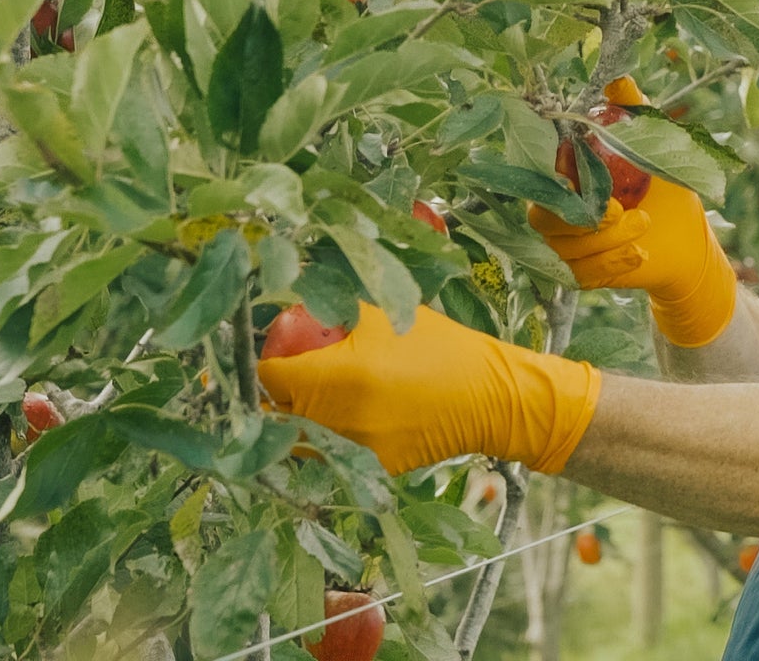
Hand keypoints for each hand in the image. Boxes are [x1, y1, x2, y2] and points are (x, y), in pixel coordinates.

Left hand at [257, 303, 600, 474]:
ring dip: (298, 420)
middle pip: (277, 413)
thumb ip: (339, 307)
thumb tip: (297, 290)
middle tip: (291, 374)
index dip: (266, 364)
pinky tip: (349, 417)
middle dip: (278, 394)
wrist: (492, 395)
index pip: (271, 378)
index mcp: (341, 376)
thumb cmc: (440, 346)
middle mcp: (341, 419)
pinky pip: (333, 454)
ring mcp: (356, 449)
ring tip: (315, 398)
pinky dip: (331, 438)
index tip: (276, 353)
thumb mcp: (387, 314)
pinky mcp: (373, 468)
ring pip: (300, 440)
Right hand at [531, 80, 737, 347]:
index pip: (540, 177)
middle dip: (579, 216)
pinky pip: (582, 275)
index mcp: (566, 179)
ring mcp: (566, 248)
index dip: (552, 178)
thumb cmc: (666, 189)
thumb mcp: (656, 145)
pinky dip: (612, 264)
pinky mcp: (583, 276)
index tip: (577, 177)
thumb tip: (617, 80)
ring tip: (644, 224)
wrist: (688, 241)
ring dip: (606, 239)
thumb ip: (634, 112)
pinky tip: (639, 254)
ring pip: (566, 249)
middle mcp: (557, 214)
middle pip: (542, 218)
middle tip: (618, 208)